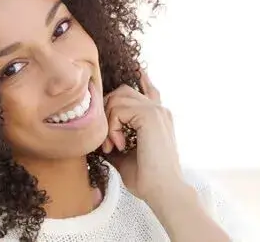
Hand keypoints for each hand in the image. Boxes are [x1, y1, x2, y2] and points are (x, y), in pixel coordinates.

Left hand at [100, 69, 187, 202]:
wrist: (163, 190)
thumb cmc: (146, 177)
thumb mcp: (124, 154)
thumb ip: (114, 139)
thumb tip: (96, 135)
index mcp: (157, 117)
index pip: (147, 89)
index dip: (139, 78)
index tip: (137, 69)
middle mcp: (158, 110)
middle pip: (122, 91)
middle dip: (107, 111)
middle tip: (107, 141)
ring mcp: (156, 110)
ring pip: (117, 98)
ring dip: (108, 122)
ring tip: (112, 145)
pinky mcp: (150, 115)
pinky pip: (118, 109)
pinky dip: (111, 127)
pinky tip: (117, 144)